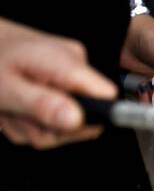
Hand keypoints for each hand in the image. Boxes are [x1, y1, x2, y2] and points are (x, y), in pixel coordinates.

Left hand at [0, 20, 113, 148]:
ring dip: (32, 126)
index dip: (87, 119)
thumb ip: (41, 104)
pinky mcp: (58, 83)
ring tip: (10, 108)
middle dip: (47, 128)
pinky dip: (29, 121)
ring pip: (64, 125)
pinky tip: (14, 106)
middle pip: (85, 120)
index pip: (107, 98)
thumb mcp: (5, 87)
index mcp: (66, 62)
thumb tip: (76, 120)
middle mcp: (74, 65)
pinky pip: (52, 118)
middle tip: (16, 113)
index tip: (56, 123)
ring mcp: (67, 75)